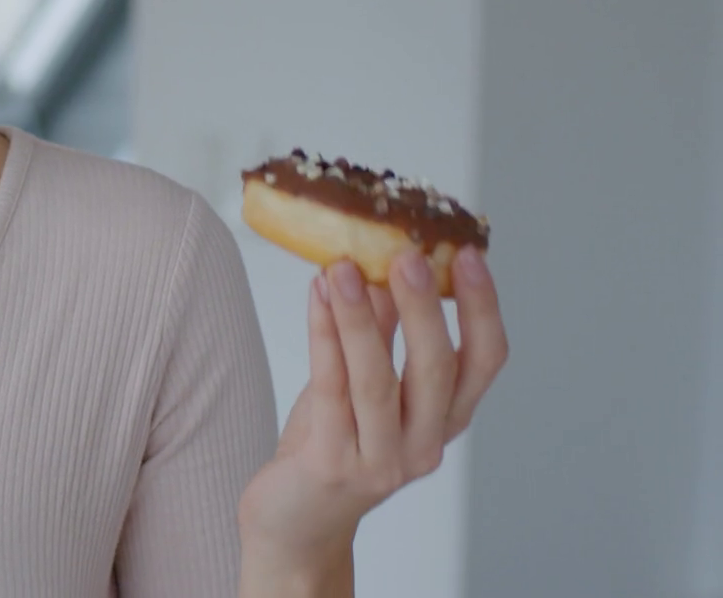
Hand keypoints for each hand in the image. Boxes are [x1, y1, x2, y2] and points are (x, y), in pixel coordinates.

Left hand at [237, 246, 507, 588]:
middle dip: (424, 308)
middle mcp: (423, 444)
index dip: (482, 308)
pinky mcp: (333, 465)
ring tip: (344, 266)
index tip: (467, 254)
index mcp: (444, 420)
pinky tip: (317, 298)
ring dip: (361, 318)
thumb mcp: (364, 384)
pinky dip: (324, 338)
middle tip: (407, 255)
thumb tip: (383, 264)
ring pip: (378, 380)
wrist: (293, 523)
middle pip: (438, 370)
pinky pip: (331, 392)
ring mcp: (381, 460)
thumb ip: (379, 334)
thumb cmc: (329, 445)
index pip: (484, 362)